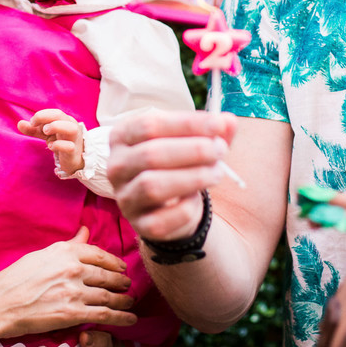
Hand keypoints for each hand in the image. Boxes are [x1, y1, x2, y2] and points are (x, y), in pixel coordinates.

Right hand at [0, 227, 136, 339]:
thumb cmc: (13, 279)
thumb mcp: (41, 255)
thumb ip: (68, 245)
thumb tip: (85, 231)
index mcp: (64, 251)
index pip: (98, 253)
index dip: (113, 262)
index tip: (120, 267)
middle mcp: (73, 268)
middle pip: (107, 274)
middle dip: (121, 281)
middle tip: (127, 285)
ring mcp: (74, 291)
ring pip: (109, 295)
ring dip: (124, 300)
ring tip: (130, 302)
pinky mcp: (73, 313)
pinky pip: (105, 314)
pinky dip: (121, 318)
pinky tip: (130, 320)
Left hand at [19, 109, 85, 175]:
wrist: (74, 159)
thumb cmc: (60, 141)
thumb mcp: (45, 134)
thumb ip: (33, 129)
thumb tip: (19, 123)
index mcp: (65, 120)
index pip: (55, 113)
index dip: (41, 115)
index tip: (31, 122)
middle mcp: (71, 126)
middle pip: (60, 116)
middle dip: (45, 118)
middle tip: (36, 126)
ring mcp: (74, 138)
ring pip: (70, 128)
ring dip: (55, 127)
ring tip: (45, 132)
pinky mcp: (73, 151)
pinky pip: (69, 146)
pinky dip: (58, 145)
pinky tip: (51, 146)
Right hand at [109, 110, 236, 241]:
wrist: (172, 205)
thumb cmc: (179, 163)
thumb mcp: (193, 141)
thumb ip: (212, 131)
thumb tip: (229, 121)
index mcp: (123, 136)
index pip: (150, 125)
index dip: (187, 124)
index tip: (219, 124)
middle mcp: (116, 166)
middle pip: (150, 154)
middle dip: (192, 151)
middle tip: (221, 150)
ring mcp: (125, 197)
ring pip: (153, 185)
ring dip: (192, 177)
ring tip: (217, 173)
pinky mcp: (140, 225)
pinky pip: (163, 218)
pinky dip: (187, 207)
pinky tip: (197, 199)